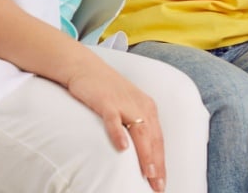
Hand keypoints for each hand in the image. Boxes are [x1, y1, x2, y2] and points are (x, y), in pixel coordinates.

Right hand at [66, 61, 166, 190]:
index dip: (162, 162)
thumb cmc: (106, 90)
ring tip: (149, 173)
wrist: (85, 67)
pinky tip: (122, 148)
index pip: (159, 140)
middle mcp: (141, 106)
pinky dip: (119, 133)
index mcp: (148, 108)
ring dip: (145, 154)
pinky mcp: (106, 101)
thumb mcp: (126, 107)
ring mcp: (124, 103)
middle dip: (157, 164)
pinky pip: (114, 120)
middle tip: (158, 186)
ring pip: (140, 131)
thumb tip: (138, 153)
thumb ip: (134, 125)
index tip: (162, 183)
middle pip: (153, 138)